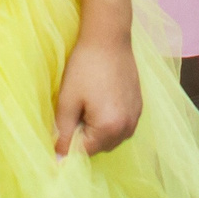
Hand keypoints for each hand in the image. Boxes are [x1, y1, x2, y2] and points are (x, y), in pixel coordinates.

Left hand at [52, 32, 142, 155]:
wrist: (109, 38)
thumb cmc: (84, 67)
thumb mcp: (68, 100)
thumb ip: (63, 132)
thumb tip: (59, 159)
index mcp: (109, 128)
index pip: (85, 152)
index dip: (70, 140)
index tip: (64, 122)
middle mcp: (127, 127)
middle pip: (100, 147)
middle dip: (85, 135)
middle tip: (75, 108)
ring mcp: (136, 117)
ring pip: (111, 137)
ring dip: (98, 129)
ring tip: (88, 101)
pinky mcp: (139, 106)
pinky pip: (122, 125)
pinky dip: (110, 120)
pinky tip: (101, 97)